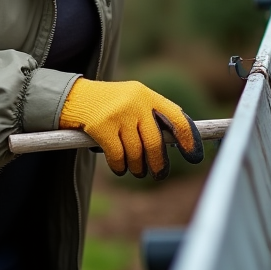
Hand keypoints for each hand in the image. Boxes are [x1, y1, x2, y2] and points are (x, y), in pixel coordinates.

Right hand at [59, 79, 202, 178]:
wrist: (76, 96)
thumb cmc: (111, 105)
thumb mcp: (134, 101)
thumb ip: (152, 116)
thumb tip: (178, 142)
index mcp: (148, 95)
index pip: (176, 117)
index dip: (188, 138)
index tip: (194, 155)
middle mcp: (136, 102)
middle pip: (155, 141)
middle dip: (158, 162)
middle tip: (158, 174)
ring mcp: (118, 113)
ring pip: (136, 151)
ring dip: (137, 166)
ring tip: (136, 170)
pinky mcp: (101, 125)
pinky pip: (118, 155)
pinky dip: (120, 166)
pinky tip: (119, 167)